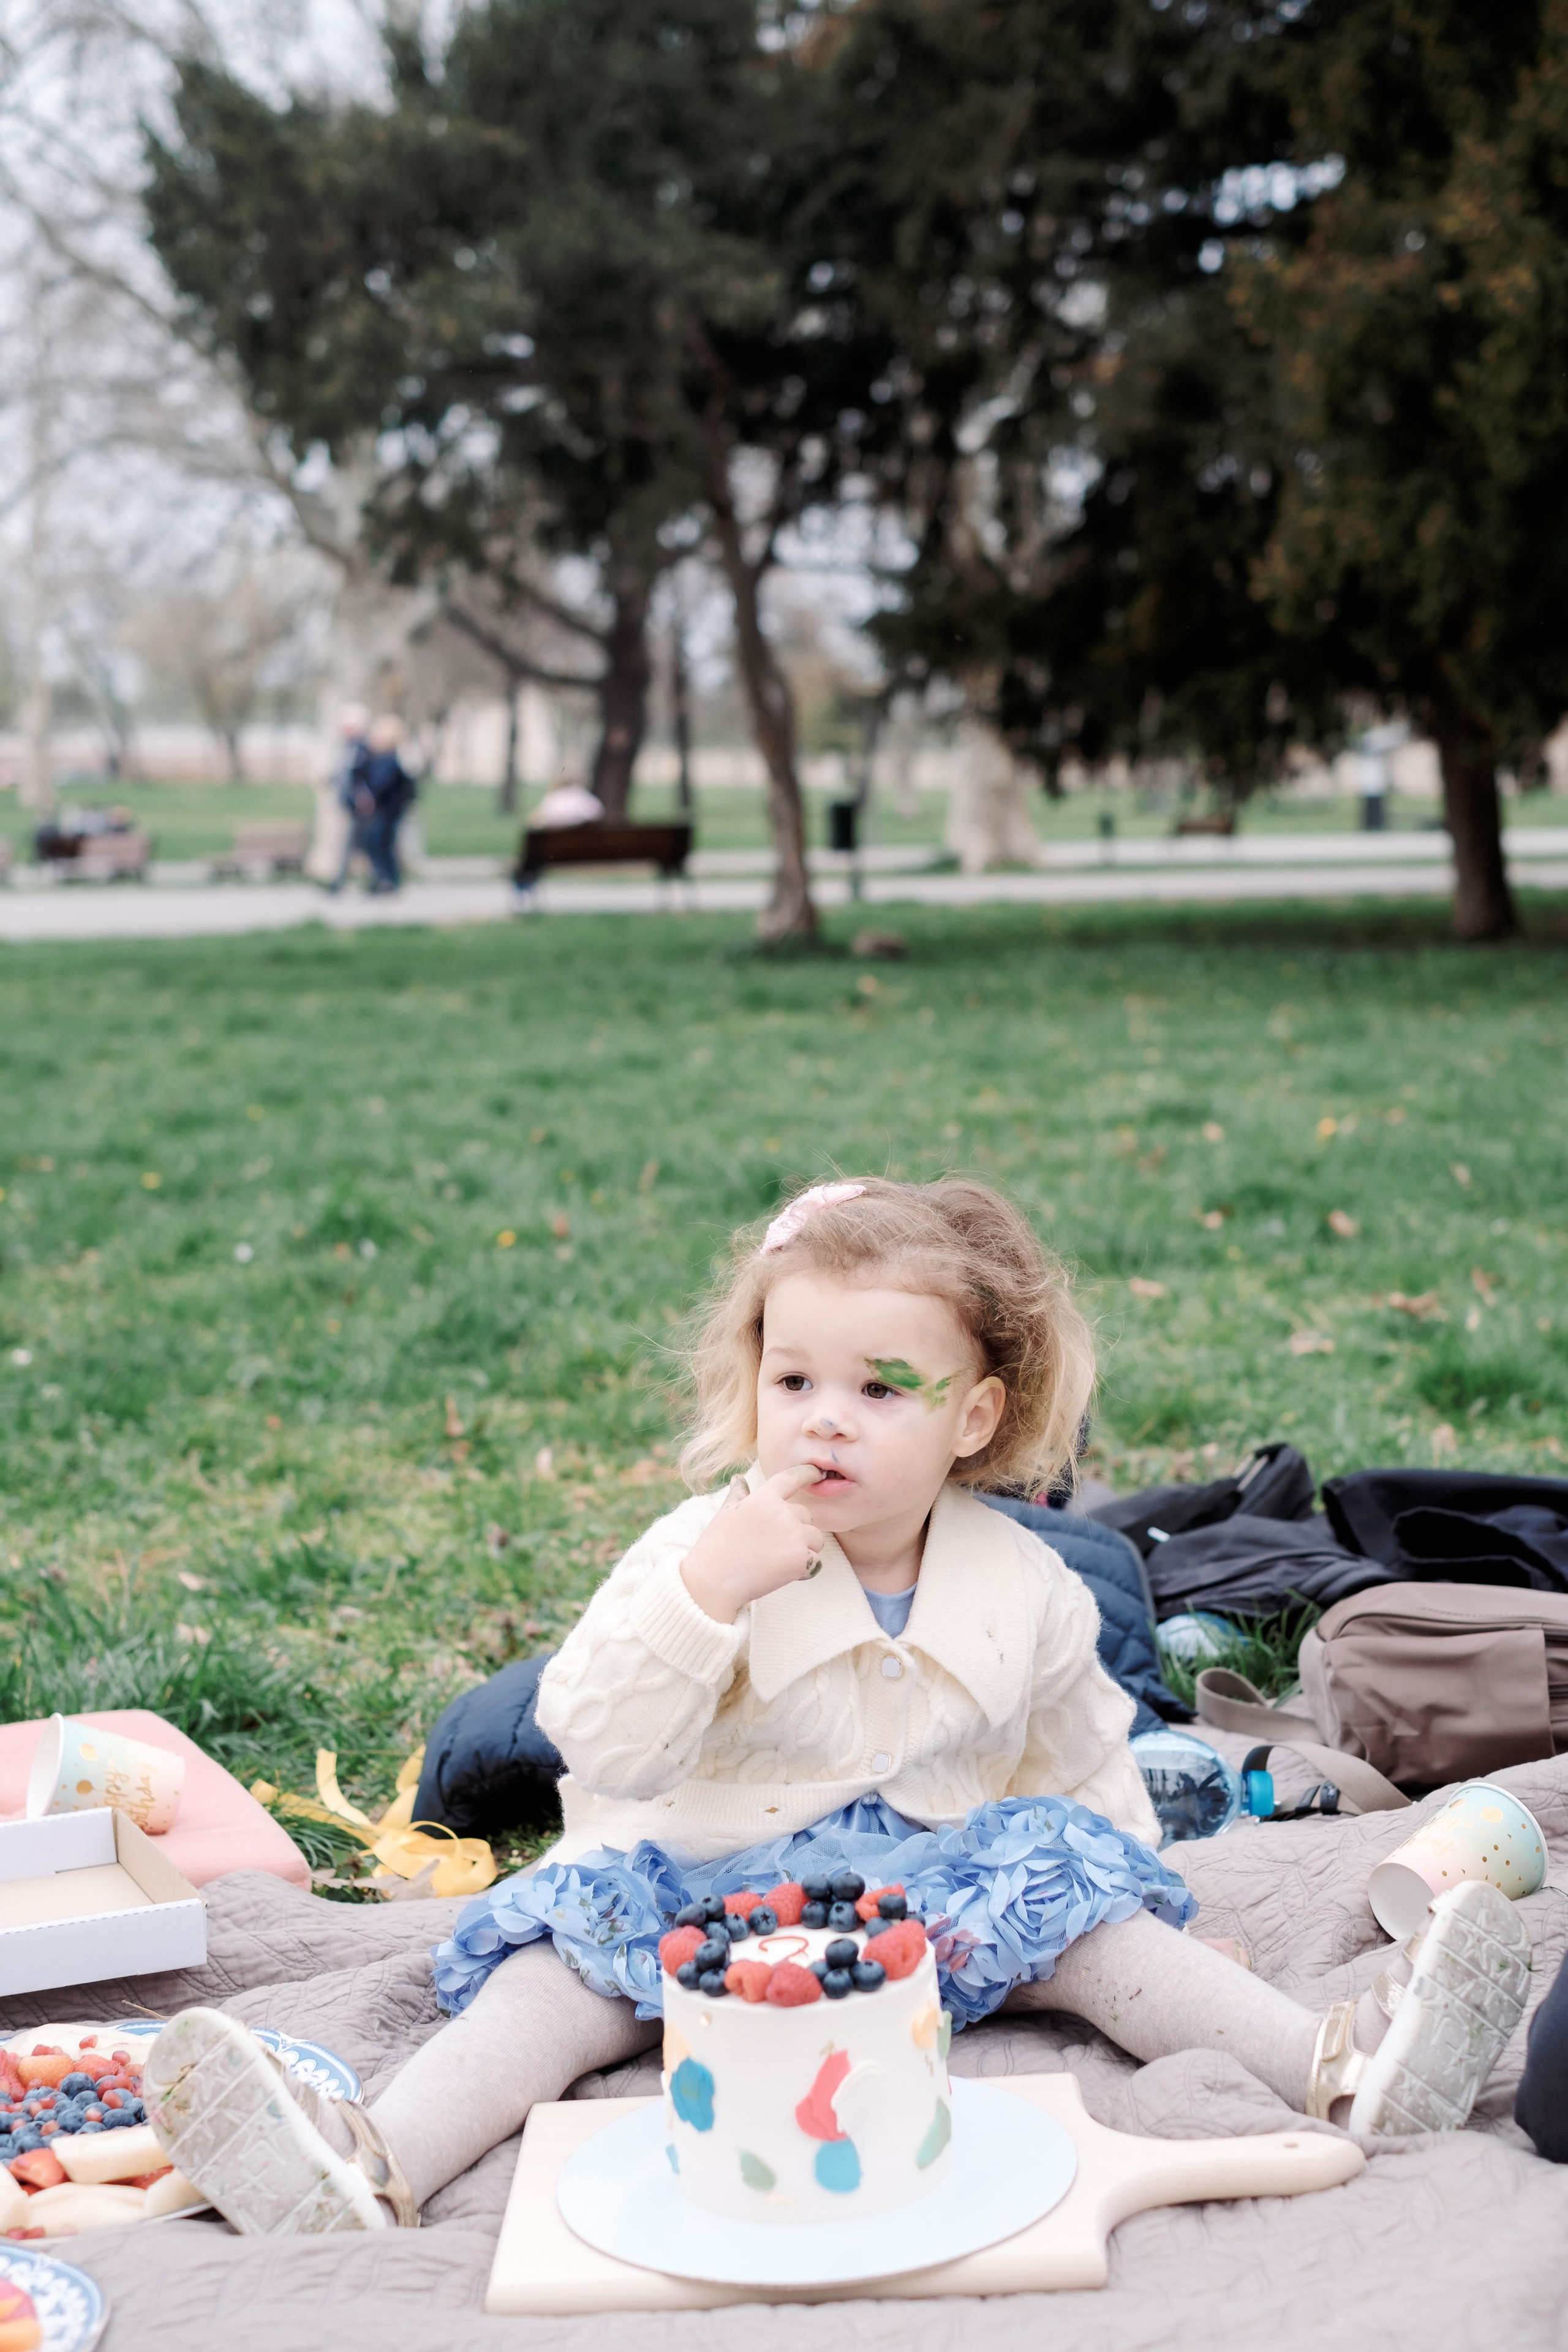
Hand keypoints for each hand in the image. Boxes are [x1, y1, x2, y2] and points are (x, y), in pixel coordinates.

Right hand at [680, 1465, 824, 1624]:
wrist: (715, 1581)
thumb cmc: (716, 1547)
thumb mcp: (726, 1513)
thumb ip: (738, 1495)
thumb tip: (738, 1478)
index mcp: (764, 1499)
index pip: (791, 1478)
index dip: (808, 1473)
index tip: (818, 1473)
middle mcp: (782, 1512)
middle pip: (806, 1515)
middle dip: (797, 1529)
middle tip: (773, 1547)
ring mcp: (794, 1535)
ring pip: (815, 1539)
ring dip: (804, 1549)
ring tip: (777, 1561)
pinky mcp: (801, 1558)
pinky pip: (815, 1561)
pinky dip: (803, 1569)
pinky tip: (781, 1573)